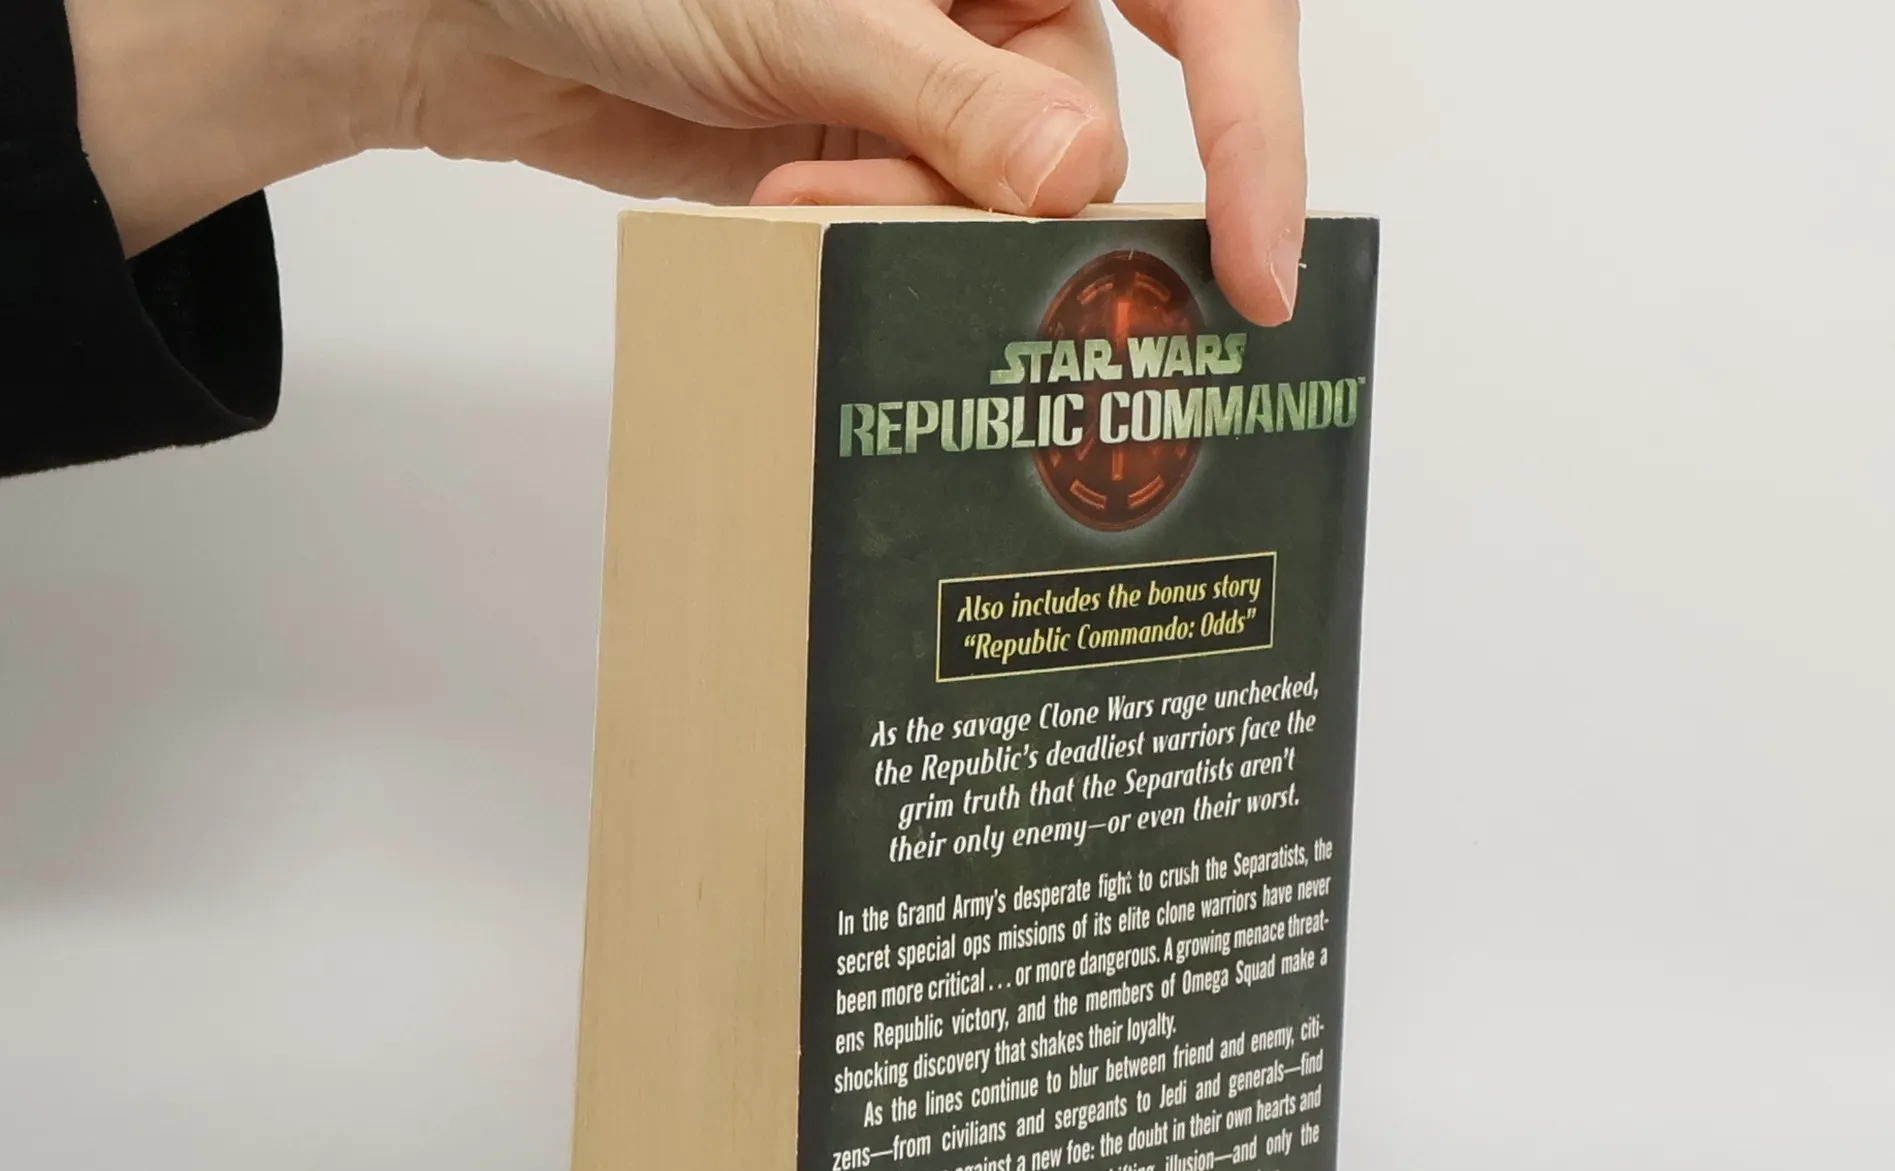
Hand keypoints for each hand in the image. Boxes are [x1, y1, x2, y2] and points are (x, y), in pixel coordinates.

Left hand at [68, 0, 1304, 322]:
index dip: (1256, 120)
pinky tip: (786, 211)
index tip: (1258, 260)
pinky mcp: (881, 158)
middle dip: (1005, 199)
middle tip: (893, 218)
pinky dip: (873, 247)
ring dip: (912, 229)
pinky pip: (928, 235)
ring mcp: (937, 80)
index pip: (1207, 0)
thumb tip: (1082, 175)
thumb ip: (948, 96)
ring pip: (1006, 206)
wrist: (475, 14)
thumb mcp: (797, 7)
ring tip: (795, 199)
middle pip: (1088, 127)